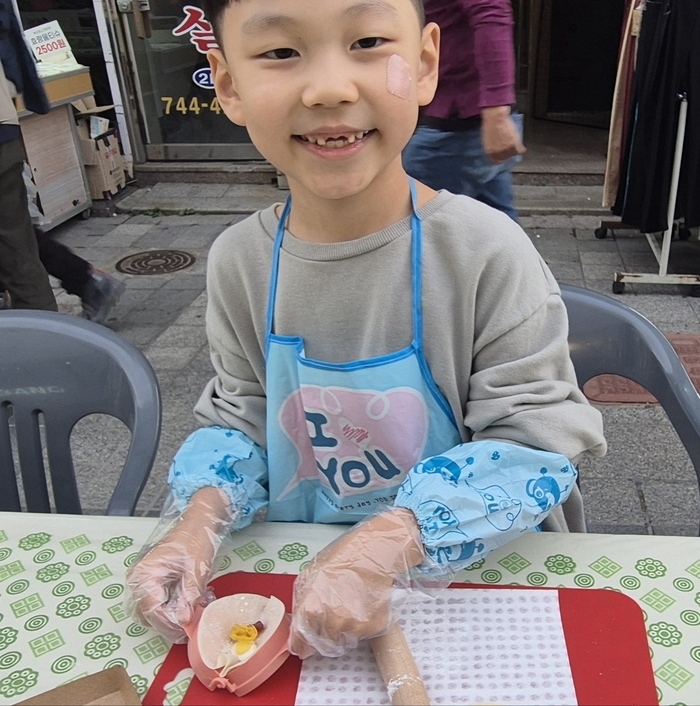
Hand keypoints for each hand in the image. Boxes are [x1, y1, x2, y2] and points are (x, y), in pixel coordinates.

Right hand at [126, 487, 230, 642]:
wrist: (198, 522)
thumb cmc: (196, 537)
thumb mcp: (196, 567)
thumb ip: (189, 594)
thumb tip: (184, 619)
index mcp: (145, 572)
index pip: (151, 608)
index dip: (169, 621)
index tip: (187, 627)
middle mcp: (139, 579)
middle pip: (149, 615)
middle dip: (172, 622)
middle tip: (193, 623)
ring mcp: (144, 582)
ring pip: (153, 613)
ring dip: (174, 617)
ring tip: (195, 609)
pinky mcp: (153, 584)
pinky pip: (160, 605)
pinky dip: (175, 608)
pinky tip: (193, 602)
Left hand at [289, 508, 423, 657]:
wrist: (375, 552)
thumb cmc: (343, 558)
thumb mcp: (312, 573)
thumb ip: (303, 599)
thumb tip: (299, 619)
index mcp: (313, 609)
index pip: (300, 642)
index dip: (301, 645)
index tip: (303, 646)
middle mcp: (332, 622)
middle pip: (323, 645)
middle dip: (323, 637)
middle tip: (331, 618)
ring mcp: (354, 627)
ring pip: (344, 640)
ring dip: (344, 631)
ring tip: (350, 606)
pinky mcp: (374, 627)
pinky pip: (363, 634)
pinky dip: (362, 624)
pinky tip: (364, 604)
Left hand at [481, 106, 525, 163]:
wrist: (496, 118)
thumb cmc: (489, 125)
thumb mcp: (487, 139)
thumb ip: (492, 147)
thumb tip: (497, 150)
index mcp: (489, 153)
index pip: (496, 161)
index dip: (501, 157)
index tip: (504, 154)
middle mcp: (497, 154)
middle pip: (506, 158)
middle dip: (508, 153)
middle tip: (510, 146)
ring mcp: (506, 151)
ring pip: (513, 154)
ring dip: (514, 149)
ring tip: (514, 142)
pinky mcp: (514, 146)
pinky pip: (520, 150)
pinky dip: (521, 148)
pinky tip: (521, 146)